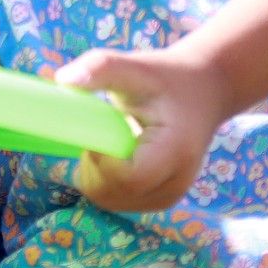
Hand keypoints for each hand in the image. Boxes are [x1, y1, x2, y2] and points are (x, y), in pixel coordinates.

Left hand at [56, 42, 229, 212]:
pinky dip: (105, 182)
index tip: (94, 131)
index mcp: (174, 151)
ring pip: (110, 201)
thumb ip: (101, 68)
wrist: (204, 92)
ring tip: (109, 142)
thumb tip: (63, 79)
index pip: (126, 177)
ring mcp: (169, 197)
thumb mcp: (137, 66)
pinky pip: (117, 201)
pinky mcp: (159, 201)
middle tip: (99, 133)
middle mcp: (176, 182)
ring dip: (96, 174)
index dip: (99, 158)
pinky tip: (115, 156)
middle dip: (92, 165)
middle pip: (113, 194)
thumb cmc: (168, 78)